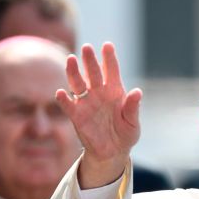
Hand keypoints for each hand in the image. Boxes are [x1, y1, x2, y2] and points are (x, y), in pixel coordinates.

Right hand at [56, 42, 142, 187]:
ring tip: (71, 60)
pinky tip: (61, 93)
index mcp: (115, 91)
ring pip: (78, 83)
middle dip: (90, 60)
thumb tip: (137, 92)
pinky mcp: (77, 115)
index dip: (109, 58)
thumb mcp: (133, 123)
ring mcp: (86, 102)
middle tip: (87, 48)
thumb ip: (133, 107)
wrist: (113, 152)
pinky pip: (68, 105)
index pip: (111, 70)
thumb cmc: (125, 134)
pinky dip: (64, 99)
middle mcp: (99, 93)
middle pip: (93, 72)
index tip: (107, 45)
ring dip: (74, 72)